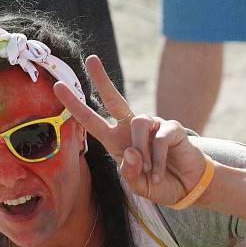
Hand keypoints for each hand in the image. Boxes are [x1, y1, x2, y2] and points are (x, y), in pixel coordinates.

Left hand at [53, 55, 207, 204]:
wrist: (186, 187)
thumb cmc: (156, 184)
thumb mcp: (137, 185)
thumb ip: (129, 173)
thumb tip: (131, 152)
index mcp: (115, 140)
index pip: (90, 120)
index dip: (74, 105)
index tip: (59, 85)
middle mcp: (130, 128)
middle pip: (114, 99)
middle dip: (102, 79)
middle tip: (91, 59)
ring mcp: (152, 125)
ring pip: (138, 123)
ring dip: (142, 151)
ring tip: (148, 172)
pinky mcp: (171, 128)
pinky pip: (160, 138)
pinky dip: (158, 159)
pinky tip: (159, 172)